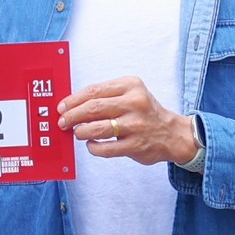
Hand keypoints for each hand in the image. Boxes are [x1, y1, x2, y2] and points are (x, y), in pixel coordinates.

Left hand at [58, 77, 198, 166]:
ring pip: (98, 128)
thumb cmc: (145, 112)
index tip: (62, 107)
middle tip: (63, 122)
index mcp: (131, 85)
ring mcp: (136, 125)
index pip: (94, 91)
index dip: (74, 100)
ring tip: (77, 133)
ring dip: (82, 132)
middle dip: (73, 116)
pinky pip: (107, 148)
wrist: (172, 134)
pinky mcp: (136, 145)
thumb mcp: (131, 94)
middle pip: (94, 108)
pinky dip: (94, 148)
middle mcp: (135, 103)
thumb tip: (73, 105)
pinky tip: (91, 145)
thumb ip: (106, 96)